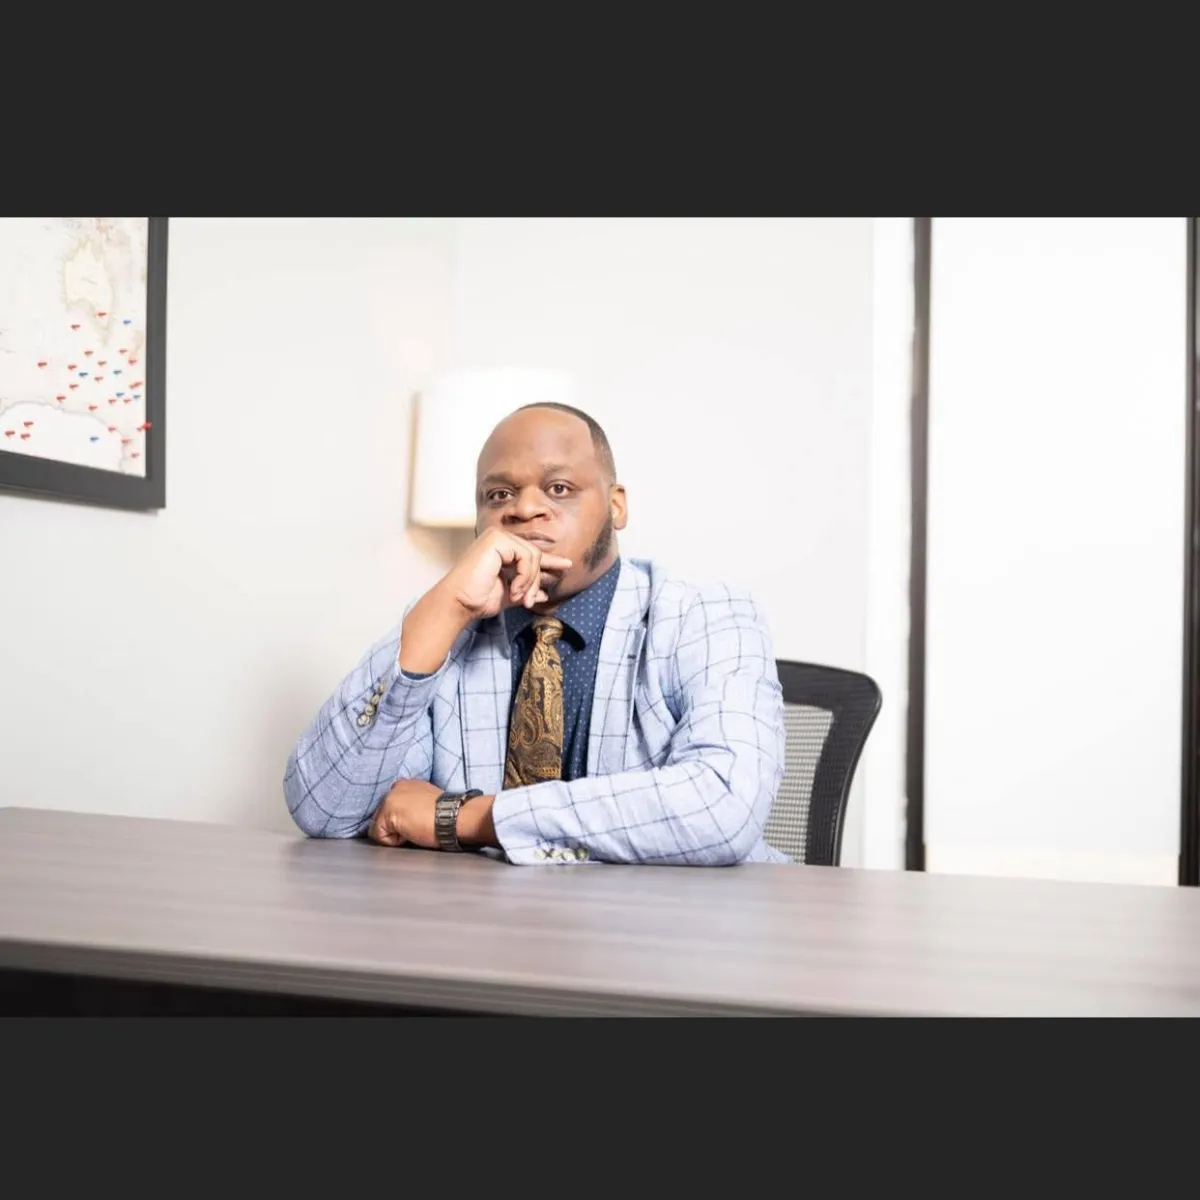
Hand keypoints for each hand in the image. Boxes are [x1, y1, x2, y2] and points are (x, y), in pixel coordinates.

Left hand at [368, 779, 442, 848]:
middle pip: (383, 816)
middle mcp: (395, 788)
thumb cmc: (447, 814)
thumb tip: (405, 818)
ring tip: (415, 828)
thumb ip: (412, 804)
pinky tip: (411, 832)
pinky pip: (380, 836)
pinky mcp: (387, 813)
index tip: (416, 821)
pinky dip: (394, 840)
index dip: (401, 819)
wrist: (453, 817)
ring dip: (395, 833)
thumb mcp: (427, 802)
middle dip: (396, 826)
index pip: (392, 806)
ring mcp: (390, 799)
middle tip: (417, 825)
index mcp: (406, 784)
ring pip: (380, 826)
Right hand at [398, 530, 571, 674]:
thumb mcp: (509, 593)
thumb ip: (526, 589)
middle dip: (535, 581)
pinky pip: (527, 557)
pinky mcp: (498, 540)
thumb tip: (545, 592)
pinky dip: (525, 576)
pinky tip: (513, 589)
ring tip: (519, 597)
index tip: (566, 566)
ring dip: (530, 582)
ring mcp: (498, 537)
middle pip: (535, 555)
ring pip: (534, 556)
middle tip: (528, 601)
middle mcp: (499, 538)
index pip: (530, 553)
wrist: (460, 602)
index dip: (550, 561)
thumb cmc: (478, 599)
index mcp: (501, 548)